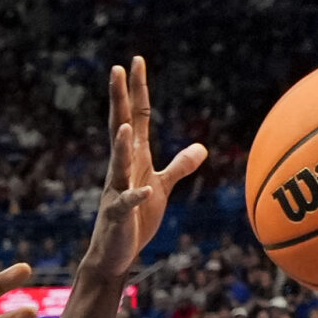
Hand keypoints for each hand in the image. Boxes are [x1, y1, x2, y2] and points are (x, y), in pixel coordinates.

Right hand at [81, 58, 206, 278]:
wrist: (115, 255)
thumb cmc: (137, 221)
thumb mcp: (162, 188)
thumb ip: (179, 166)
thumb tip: (202, 148)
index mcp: (134, 159)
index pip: (136, 116)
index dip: (138, 90)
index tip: (135, 62)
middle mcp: (122, 169)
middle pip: (120, 127)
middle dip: (119, 100)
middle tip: (116, 70)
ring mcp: (117, 191)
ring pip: (118, 163)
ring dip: (121, 146)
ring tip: (124, 124)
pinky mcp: (119, 216)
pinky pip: (127, 203)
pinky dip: (135, 197)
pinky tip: (144, 190)